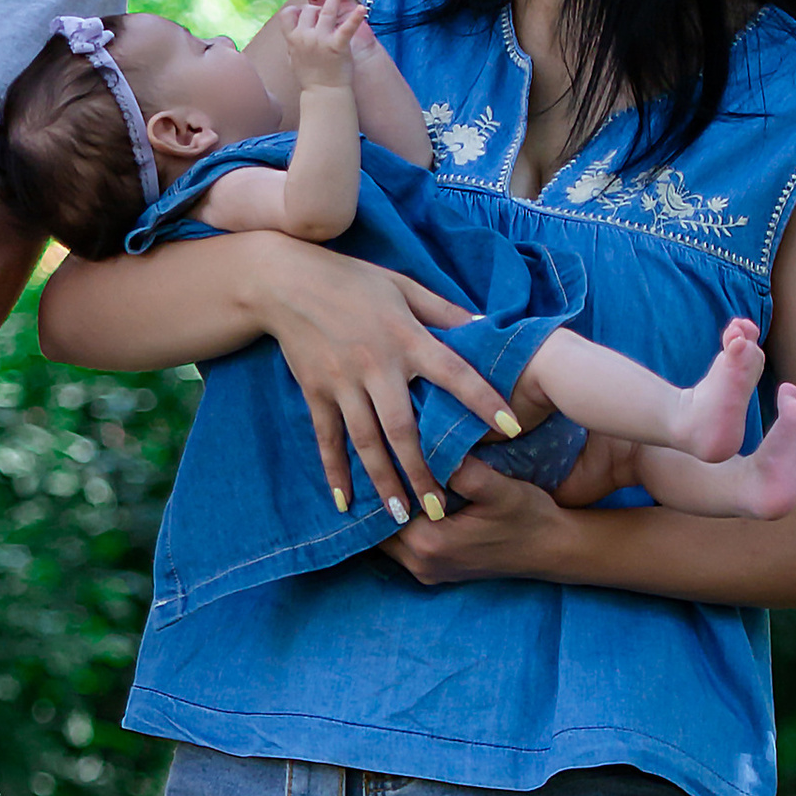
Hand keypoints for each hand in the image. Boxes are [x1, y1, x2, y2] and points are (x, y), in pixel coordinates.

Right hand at [251, 239, 531, 521]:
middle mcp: (375, 365)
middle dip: (422, 470)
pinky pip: (327, 437)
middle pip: (402, 428)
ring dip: (383, 481)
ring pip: (366, 441)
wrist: (285, 282)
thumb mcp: (403, 285)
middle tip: (440, 509)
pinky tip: (344, 501)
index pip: (453, 373)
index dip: (483, 399)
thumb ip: (444, 310)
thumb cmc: (352, 279)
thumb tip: (486, 327)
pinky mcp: (315, 391)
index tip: (510, 428)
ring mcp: (342, 382)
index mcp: (406, 338)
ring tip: (401, 516)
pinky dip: (334, 470)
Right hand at [283, 0, 367, 89]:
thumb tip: (293, 27)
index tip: (305, 12)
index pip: (289, 13)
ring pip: (326, 11)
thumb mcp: (293, 57)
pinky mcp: (337, 47)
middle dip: (319, 8)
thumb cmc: (310, 77)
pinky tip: (362, 9)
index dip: (297, 9)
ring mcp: (320, 41)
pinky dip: (355, 18)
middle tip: (328, 13)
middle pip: (310, 10)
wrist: (324, 95)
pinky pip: (346, 28)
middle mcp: (304, 37)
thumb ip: (293, 40)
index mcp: (292, 39)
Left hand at [376, 445, 576, 582]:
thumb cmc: (529, 516)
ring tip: (389, 472)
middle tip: (375, 456)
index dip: (377, 477)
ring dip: (389, 509)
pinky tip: (409, 495)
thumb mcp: (500, 488)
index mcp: (429, 543)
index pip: (382, 508)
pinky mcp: (435, 572)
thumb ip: (463, 469)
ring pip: (388, 537)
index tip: (374, 448)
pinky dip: (402, 522)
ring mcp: (427, 572)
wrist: (554, 549)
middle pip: (378, 526)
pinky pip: (403, 545)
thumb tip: (427, 445)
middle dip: (378, 494)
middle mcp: (420, 564)